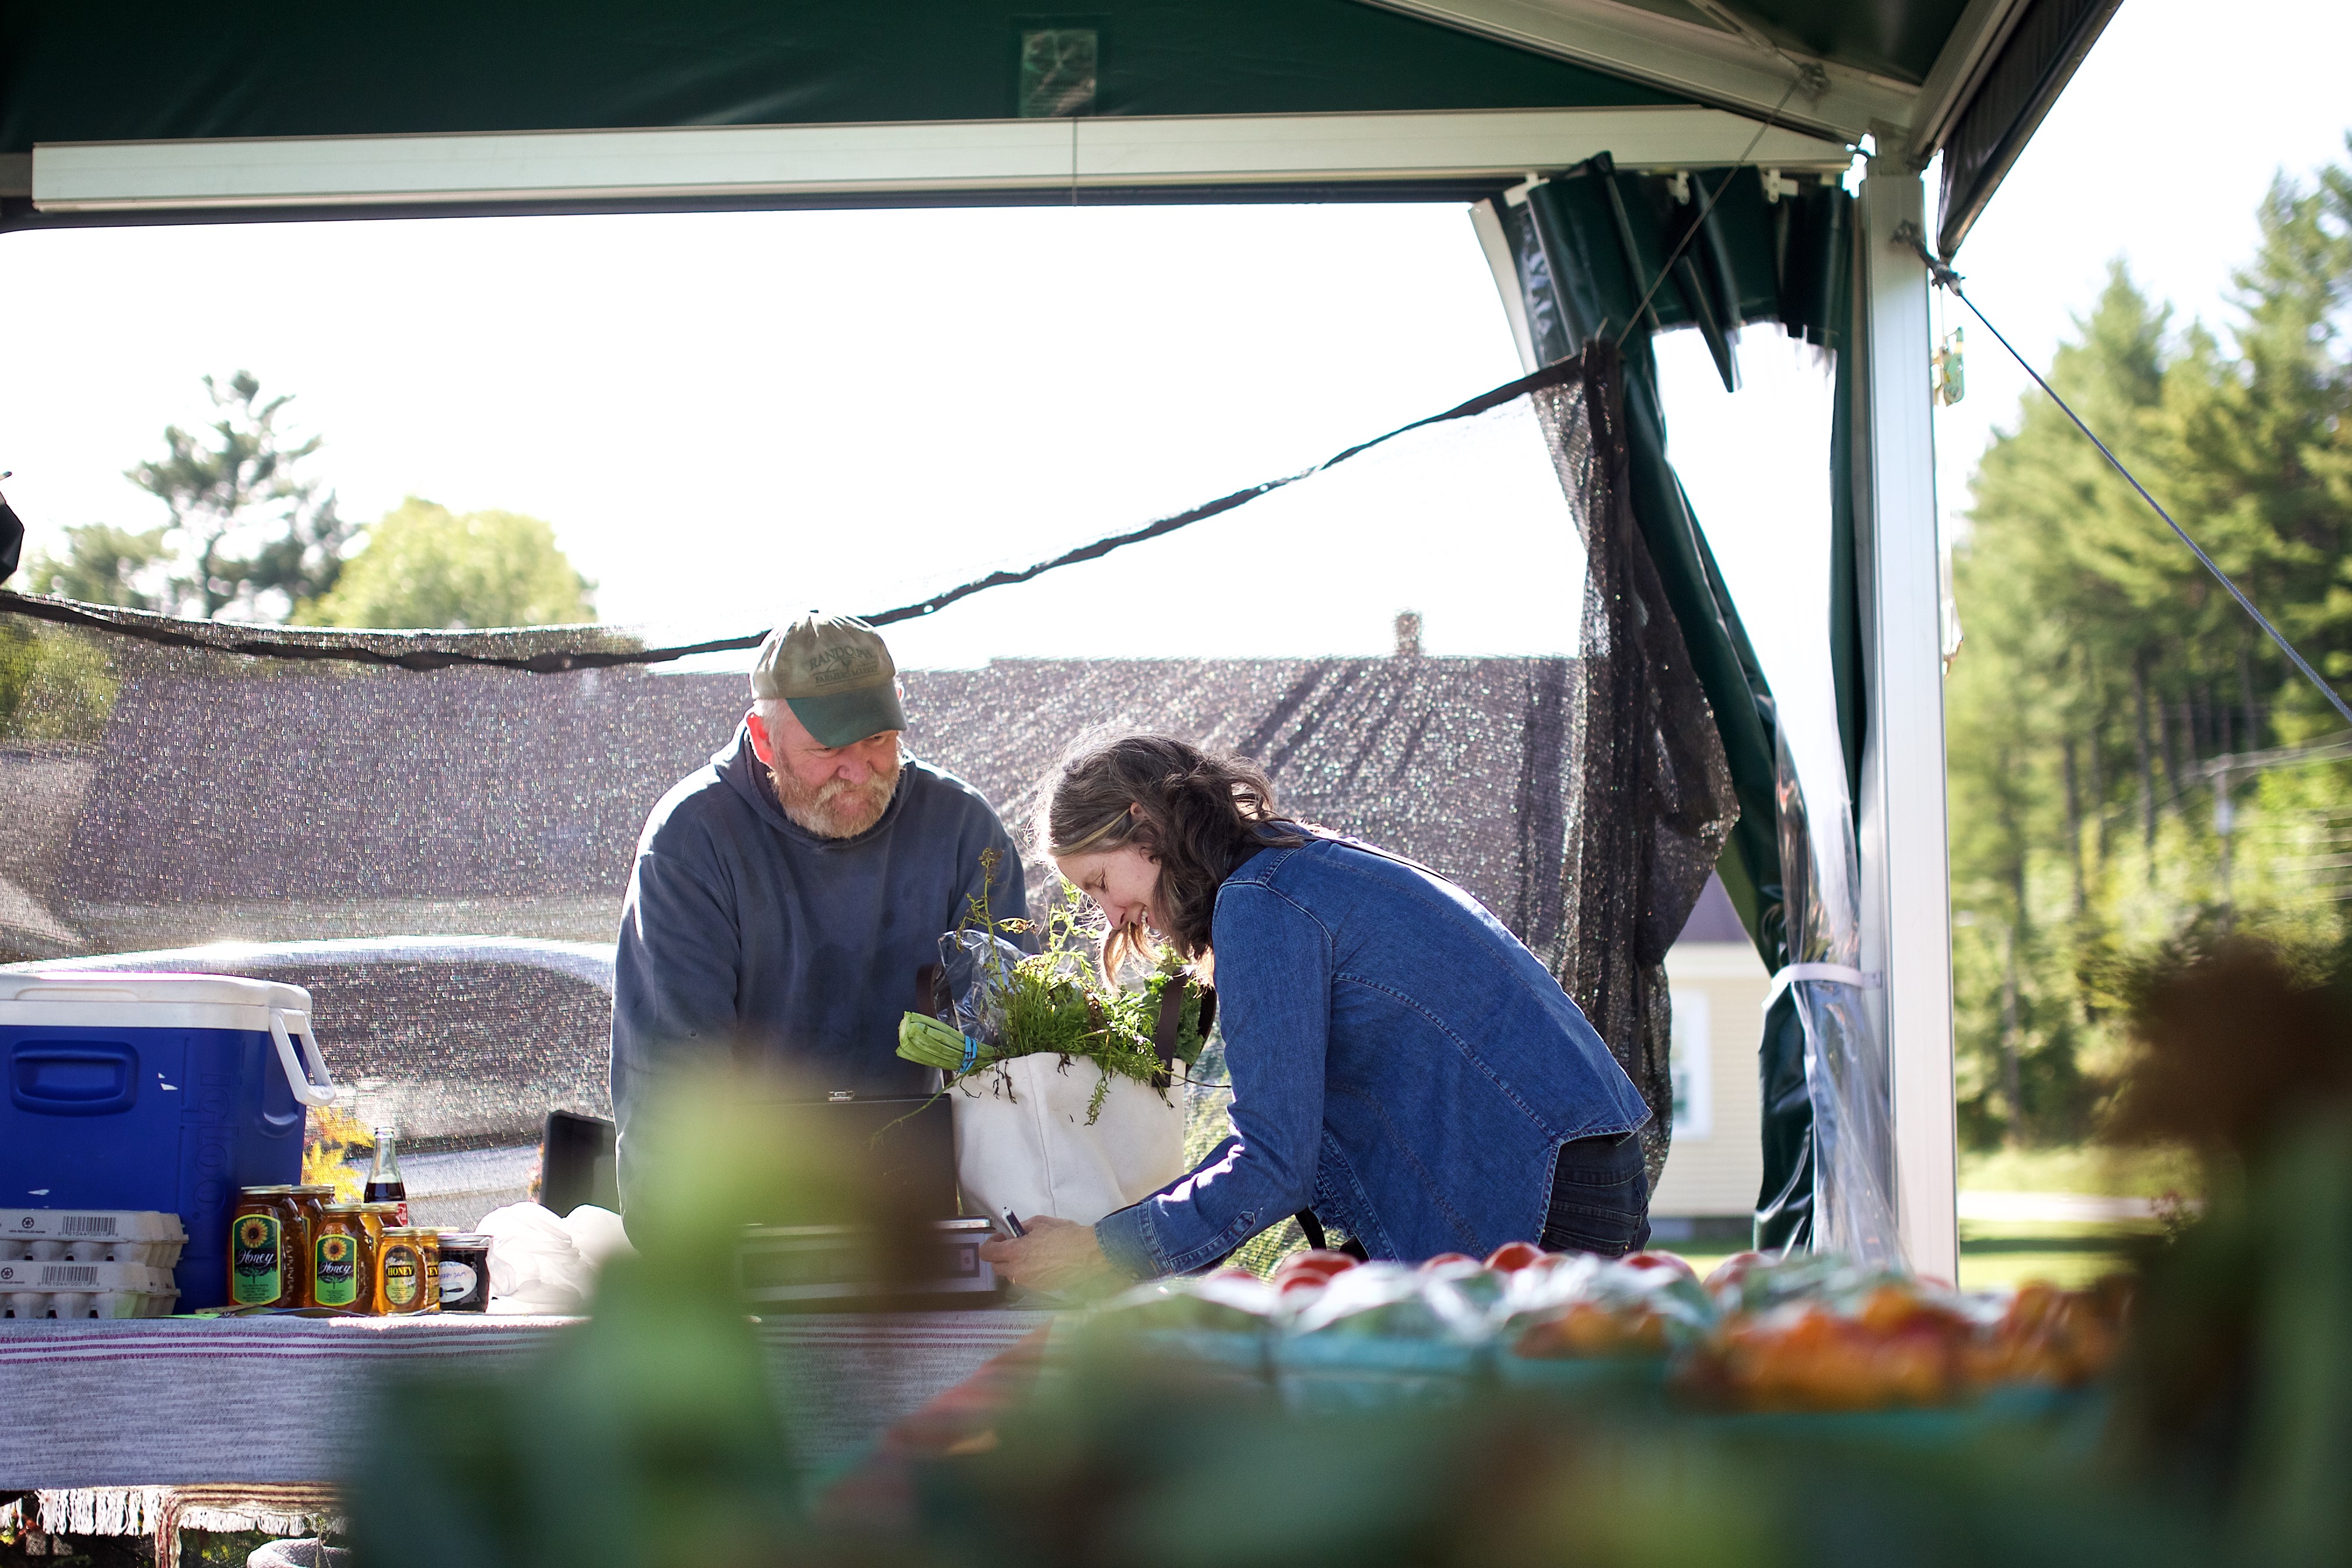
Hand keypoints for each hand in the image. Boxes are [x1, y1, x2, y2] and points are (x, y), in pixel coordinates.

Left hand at [978, 1216, 1117, 1294]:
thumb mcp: (1041, 1223)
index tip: (1001, 1238)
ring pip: (1012, 1276)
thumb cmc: (1067, 1236)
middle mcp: (1018, 1271)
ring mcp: (1030, 1283)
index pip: (987, 1253)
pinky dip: (1028, 1272)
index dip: (990, 1244)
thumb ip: (1024, 1227)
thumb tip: (1017, 1232)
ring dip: (1014, 1265)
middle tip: (1013, 1245)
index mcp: (1015, 1252)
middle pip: (997, 1267)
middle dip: (1000, 1256)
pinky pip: (1027, 1281)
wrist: (1089, 1254)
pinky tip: (1042, 1263)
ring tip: (1030, 1254)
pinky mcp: (1041, 1289)